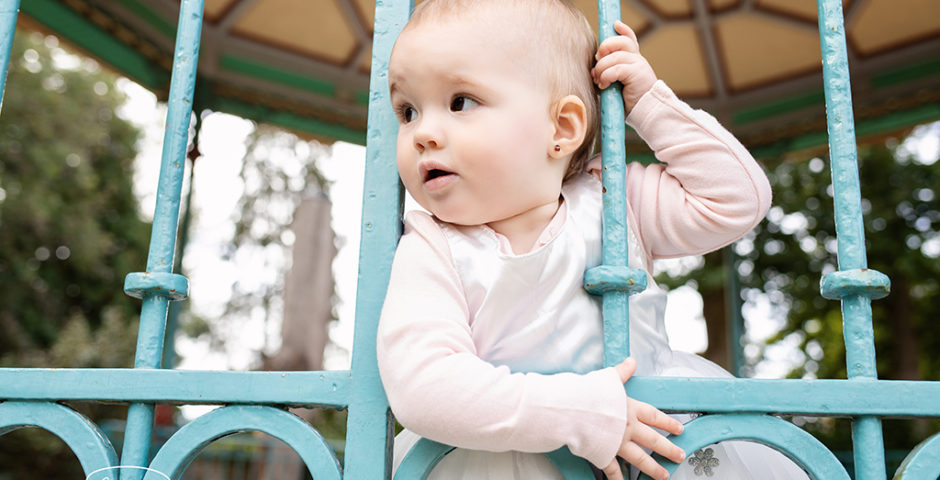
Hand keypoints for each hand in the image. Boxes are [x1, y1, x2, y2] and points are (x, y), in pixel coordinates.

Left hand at [592, 20, 657, 112]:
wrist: (646, 111)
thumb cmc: (630, 101)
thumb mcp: (617, 85)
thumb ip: (608, 73)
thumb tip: (594, 70)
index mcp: (634, 60)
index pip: (630, 39)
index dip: (623, 30)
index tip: (615, 24)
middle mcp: (637, 59)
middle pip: (620, 42)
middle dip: (604, 48)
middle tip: (598, 62)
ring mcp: (638, 64)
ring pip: (614, 57)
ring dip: (601, 69)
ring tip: (599, 81)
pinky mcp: (637, 72)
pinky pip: (616, 69)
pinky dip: (606, 76)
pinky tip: (604, 85)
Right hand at [601, 357, 685, 479]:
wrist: (574, 410)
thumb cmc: (589, 393)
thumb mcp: (608, 379)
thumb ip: (622, 372)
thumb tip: (631, 361)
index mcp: (631, 409)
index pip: (655, 417)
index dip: (669, 423)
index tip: (680, 429)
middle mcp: (628, 428)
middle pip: (653, 440)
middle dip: (669, 449)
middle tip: (680, 456)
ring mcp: (617, 443)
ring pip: (640, 459)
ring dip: (653, 468)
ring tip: (664, 476)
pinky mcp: (604, 454)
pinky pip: (613, 470)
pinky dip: (618, 479)